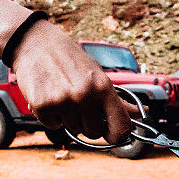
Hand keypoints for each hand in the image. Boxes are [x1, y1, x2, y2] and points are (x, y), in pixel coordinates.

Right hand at [9, 19, 132, 143]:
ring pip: (73, 129)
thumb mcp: (98, 75)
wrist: (36, 43)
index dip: (118, 135)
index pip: (121, 127)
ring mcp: (63, 101)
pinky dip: (51, 117)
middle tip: (79, 105)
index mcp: (103, 87)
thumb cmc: (70, 60)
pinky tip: (50, 97)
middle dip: (87, 123)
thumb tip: (142, 113)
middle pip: (94, 133)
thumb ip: (118, 99)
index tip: (112, 134)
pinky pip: (53, 126)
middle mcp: (85, 95)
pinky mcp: (42, 105)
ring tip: (62, 96)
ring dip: (68, 118)